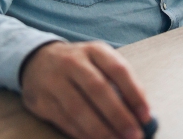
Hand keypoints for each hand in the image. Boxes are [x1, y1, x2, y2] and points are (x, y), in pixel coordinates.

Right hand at [21, 41, 151, 138]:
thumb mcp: (99, 63)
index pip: (118, 70)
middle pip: (98, 89)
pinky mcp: (42, 100)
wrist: (37, 61)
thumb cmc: (80, 66)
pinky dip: (82, 134)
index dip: (134, 93)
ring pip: (79, 109)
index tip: (146, 116)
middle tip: (134, 135)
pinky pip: (65, 120)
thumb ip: (120, 83)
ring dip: (100, 130)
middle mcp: (72, 62)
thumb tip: (141, 114)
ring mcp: (54, 80)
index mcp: (94, 51)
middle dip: (118, 116)